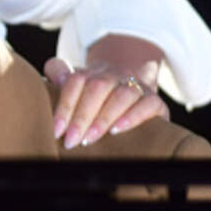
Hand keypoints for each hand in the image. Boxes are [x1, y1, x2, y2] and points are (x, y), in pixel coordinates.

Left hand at [44, 57, 168, 148]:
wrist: (136, 92)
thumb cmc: (100, 97)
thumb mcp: (80, 86)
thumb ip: (62, 76)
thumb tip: (54, 75)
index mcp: (93, 71)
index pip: (76, 81)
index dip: (65, 106)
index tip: (56, 130)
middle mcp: (115, 74)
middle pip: (97, 88)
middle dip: (81, 116)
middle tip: (71, 140)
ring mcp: (137, 86)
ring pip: (122, 95)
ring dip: (103, 118)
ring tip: (89, 139)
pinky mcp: (156, 101)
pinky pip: (148, 104)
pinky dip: (132, 117)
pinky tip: (117, 130)